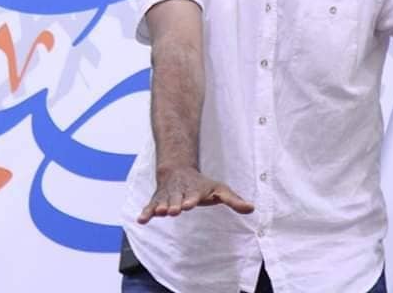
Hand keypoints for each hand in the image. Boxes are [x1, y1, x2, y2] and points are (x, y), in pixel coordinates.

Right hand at [137, 165, 253, 223]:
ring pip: (163, 202)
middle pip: (176, 199)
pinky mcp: (158, 201)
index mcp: (195, 191)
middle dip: (175, 205)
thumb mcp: (220, 189)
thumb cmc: (202, 185)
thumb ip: (234, 200)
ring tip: (159, 213)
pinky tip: (140, 221)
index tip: (190, 204)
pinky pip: (150, 207)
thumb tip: (252, 209)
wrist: (178, 171)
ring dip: (160, 208)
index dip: (191, 199)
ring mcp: (167, 197)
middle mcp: (179, 194)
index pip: (193, 196)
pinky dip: (145, 213)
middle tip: (173, 210)